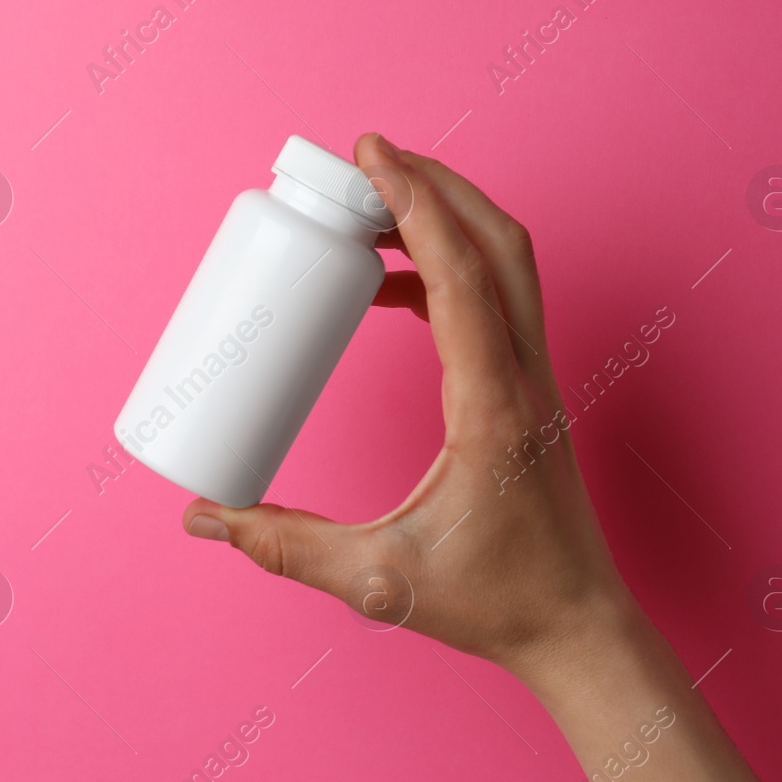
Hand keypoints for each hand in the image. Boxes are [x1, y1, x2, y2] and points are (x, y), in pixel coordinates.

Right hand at [183, 132, 637, 685]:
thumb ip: (283, 548)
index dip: (414, 202)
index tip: (371, 153)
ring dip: (447, 221)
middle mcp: (523, 377)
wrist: (576, 629)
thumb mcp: (377, 580)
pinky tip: (395, 291)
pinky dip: (449, 271)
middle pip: (497, 242)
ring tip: (373, 211)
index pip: (459, 274)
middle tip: (365, 162)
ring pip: (505, 265)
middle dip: (435, 185)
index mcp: (491, 404)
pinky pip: (495, 303)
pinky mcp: (527, 394)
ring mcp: (534, 381)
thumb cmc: (495, 603)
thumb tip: (204, 518)